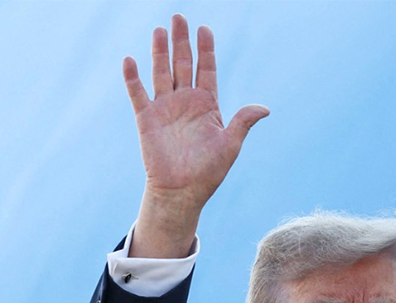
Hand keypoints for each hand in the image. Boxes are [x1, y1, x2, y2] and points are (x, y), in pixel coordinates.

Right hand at [124, 15, 268, 257]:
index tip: (204, 29)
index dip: (206, 50)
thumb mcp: (230, 146)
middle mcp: (185, 102)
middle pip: (183, 64)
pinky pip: (138, 93)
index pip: (207, 70)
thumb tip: (265, 108)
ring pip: (161, 72)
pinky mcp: (147, 119)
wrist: (182, 192)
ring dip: (159, 52)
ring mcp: (165, 108)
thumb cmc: (209, 172)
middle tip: (179, 17)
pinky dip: (133, 77)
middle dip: (182, 41)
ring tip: (160, 30)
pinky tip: (131, 59)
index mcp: (207, 106)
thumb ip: (243, 123)